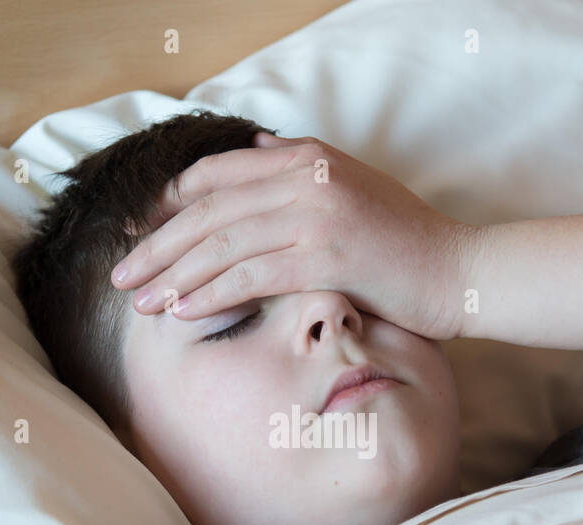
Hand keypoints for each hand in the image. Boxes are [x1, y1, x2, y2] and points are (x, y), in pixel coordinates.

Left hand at [109, 132, 478, 340]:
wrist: (460, 271)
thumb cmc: (404, 241)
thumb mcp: (352, 187)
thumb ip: (300, 168)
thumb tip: (253, 152)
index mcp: (305, 157)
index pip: (215, 176)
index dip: (167, 205)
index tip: (137, 234)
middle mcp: (305, 177)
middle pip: (207, 211)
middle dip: (157, 246)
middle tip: (122, 276)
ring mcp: (315, 214)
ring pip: (221, 245)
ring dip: (174, 276)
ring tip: (142, 303)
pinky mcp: (325, 256)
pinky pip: (249, 275)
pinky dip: (210, 295)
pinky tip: (183, 312)